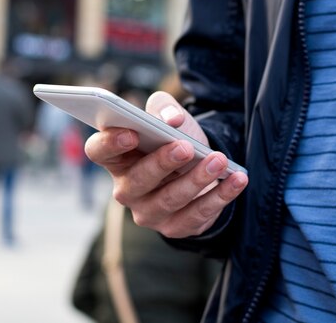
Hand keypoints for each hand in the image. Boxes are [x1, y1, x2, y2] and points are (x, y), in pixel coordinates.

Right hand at [84, 91, 247, 237]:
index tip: (132, 132)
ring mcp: (148, 212)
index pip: (99, 152)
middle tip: (186, 147)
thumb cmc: (175, 137)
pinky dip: (220, 196)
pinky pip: (197, 215)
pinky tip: (237, 179)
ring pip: (170, 199)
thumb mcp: (168, 115)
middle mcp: (126, 189)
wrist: (199, 165)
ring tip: (219, 160)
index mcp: (116, 157)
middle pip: (137, 180)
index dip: (111, 143)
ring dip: (196, 180)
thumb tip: (172, 119)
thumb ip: (165, 107)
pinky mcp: (175, 227)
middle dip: (162, 163)